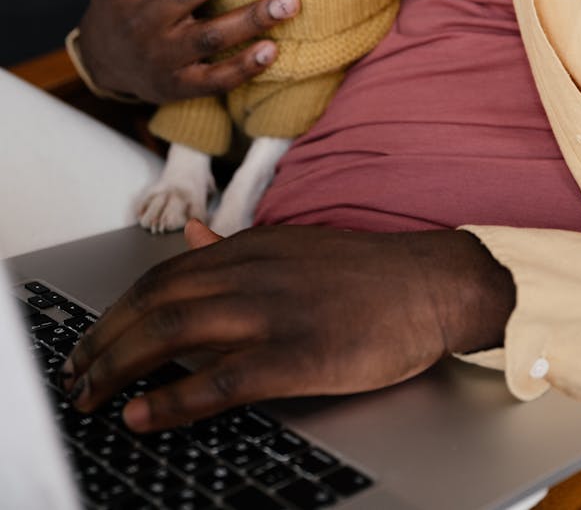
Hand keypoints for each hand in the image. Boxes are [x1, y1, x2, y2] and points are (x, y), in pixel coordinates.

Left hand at [61, 222, 514, 431]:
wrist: (430, 284)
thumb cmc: (367, 272)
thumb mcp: (294, 245)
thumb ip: (238, 244)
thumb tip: (194, 236)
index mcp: (251, 247)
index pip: (163, 276)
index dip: (117, 311)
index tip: (93, 340)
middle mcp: (251, 273)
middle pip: (154, 303)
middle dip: (104, 341)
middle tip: (78, 375)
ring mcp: (272, 312)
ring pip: (172, 334)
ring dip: (120, 367)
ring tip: (91, 396)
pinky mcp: (296, 354)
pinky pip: (218, 380)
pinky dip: (170, 399)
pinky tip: (143, 415)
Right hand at [77, 0, 299, 102]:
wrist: (100, 64)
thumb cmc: (119, 5)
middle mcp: (143, 18)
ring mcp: (160, 55)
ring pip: (210, 36)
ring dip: (252, 18)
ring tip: (290, 0)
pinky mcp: (176, 86)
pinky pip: (213, 79)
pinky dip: (242, 67)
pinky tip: (272, 50)